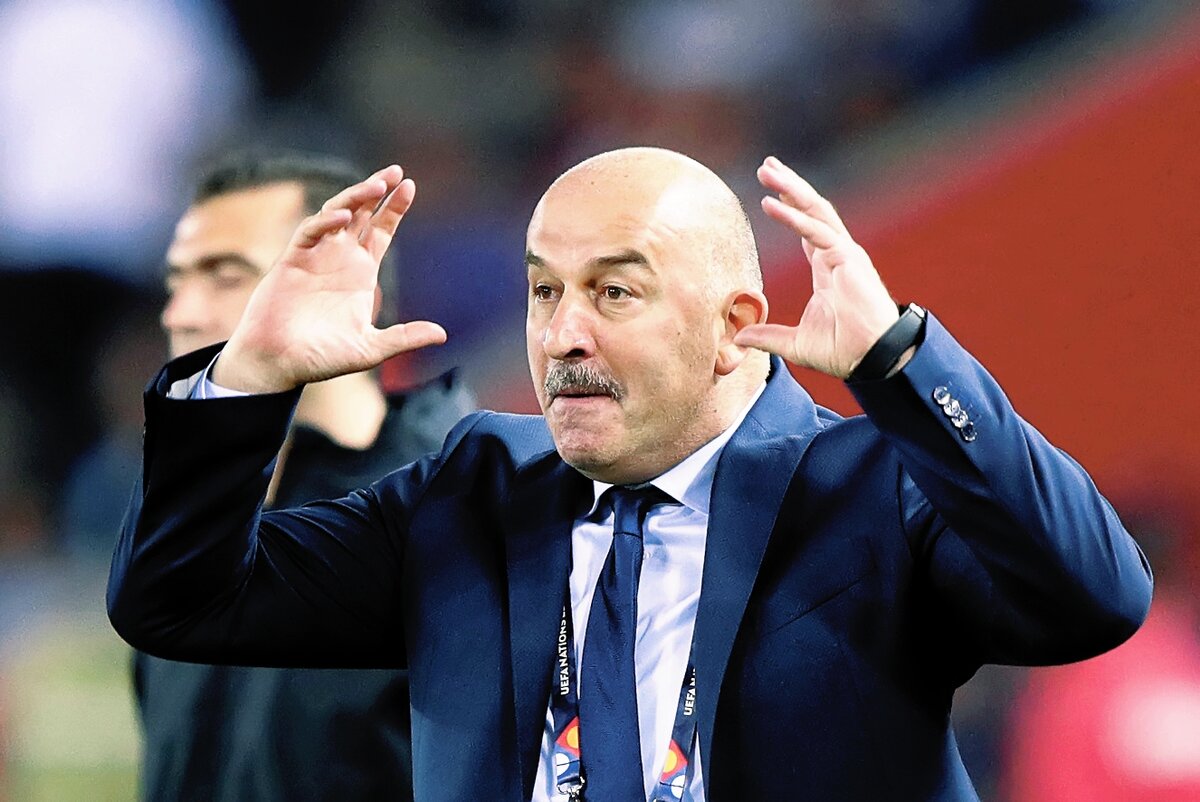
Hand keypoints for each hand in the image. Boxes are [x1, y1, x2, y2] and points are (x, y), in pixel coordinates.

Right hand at [214, 165, 446, 392]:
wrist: (280, 364)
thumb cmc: (322, 357)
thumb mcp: (371, 348)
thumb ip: (404, 338)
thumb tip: (442, 335)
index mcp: (360, 273)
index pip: (381, 231)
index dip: (394, 209)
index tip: (410, 186)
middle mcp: (339, 258)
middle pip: (362, 214)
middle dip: (377, 191)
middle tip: (396, 172)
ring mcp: (315, 257)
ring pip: (336, 215)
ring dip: (354, 199)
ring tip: (377, 186)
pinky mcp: (291, 262)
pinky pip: (309, 233)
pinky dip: (325, 223)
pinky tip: (343, 218)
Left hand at [734, 157, 901, 378]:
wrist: (873, 358)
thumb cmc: (843, 350)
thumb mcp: (794, 343)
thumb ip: (767, 336)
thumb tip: (738, 338)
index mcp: (827, 267)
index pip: (806, 228)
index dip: (789, 208)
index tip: (771, 192)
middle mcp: (836, 254)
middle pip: (811, 210)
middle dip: (788, 186)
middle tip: (766, 166)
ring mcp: (844, 253)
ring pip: (815, 210)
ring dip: (790, 188)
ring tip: (767, 170)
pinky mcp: (847, 258)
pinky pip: (816, 231)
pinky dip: (793, 216)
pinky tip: (772, 203)